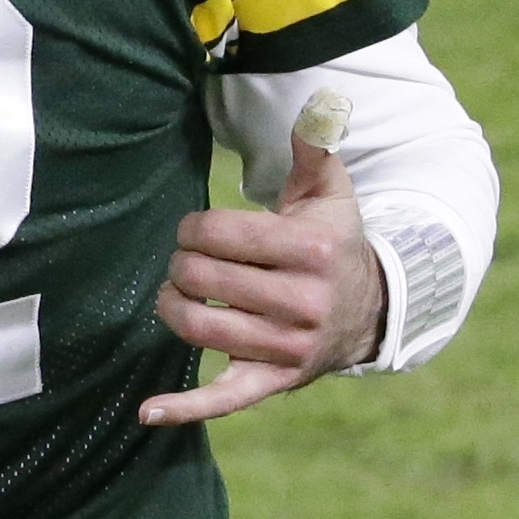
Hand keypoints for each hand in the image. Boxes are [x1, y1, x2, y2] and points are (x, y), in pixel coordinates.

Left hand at [140, 125, 384, 424]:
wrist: (371, 311)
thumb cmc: (335, 241)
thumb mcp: (331, 193)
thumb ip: (316, 149)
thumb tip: (317, 105)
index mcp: (312, 250)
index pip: (221, 233)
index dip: (193, 227)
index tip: (194, 228)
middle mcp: (303, 302)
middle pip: (204, 278)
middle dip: (181, 262)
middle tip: (184, 259)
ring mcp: (290, 347)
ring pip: (202, 327)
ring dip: (172, 306)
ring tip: (173, 293)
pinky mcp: (276, 381)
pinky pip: (226, 399)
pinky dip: (186, 409)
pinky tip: (148, 412)